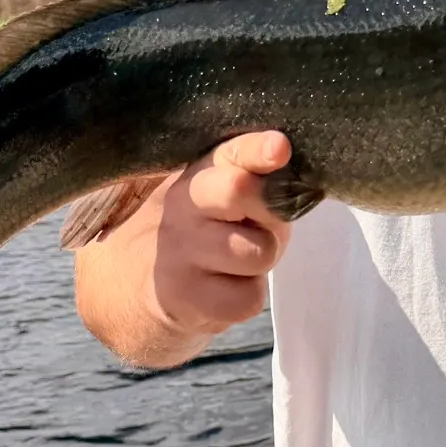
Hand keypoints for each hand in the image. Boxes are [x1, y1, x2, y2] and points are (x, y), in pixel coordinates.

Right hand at [124, 131, 294, 338]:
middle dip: (269, 208)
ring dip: (263, 258)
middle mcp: (185, 203)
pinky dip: (249, 295)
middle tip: (262, 223)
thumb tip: (296, 181)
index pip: (233, 152)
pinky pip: (249, 298)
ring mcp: (182, 250)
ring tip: (242, 258)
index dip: (258, 150)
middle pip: (239, 190)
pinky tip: (229, 286)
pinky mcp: (186, 297)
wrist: (149, 280)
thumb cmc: (214, 226)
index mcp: (204, 170)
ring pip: (259, 252)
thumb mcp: (232, 193)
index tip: (280, 148)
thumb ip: (262, 179)